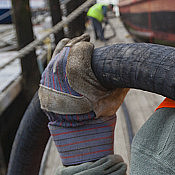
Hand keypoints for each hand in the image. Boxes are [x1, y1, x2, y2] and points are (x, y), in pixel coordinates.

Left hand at [38, 35, 128, 165]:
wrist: (80, 134)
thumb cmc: (99, 115)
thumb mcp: (114, 95)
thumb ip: (119, 78)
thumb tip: (131, 64)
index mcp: (75, 70)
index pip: (81, 47)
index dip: (88, 45)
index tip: (92, 44)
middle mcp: (58, 72)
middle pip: (66, 47)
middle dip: (77, 43)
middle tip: (85, 40)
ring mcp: (48, 80)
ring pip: (55, 55)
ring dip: (65, 49)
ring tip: (74, 46)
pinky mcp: (43, 87)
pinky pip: (48, 68)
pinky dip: (55, 61)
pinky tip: (63, 59)